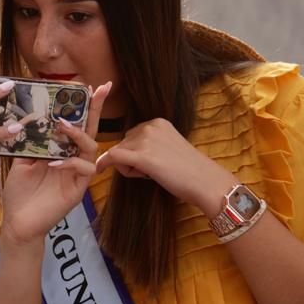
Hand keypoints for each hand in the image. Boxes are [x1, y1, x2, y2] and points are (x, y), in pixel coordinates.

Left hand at [0, 82, 111, 246]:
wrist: (17, 223)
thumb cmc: (20, 194)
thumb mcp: (21, 161)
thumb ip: (29, 142)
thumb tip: (28, 117)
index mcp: (61, 151)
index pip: (75, 125)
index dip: (82, 107)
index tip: (88, 86)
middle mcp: (73, 159)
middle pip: (91, 130)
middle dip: (96, 109)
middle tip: (101, 89)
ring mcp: (78, 174)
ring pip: (91, 147)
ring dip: (78, 134)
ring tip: (62, 125)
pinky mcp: (78, 189)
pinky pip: (83, 169)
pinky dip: (69, 162)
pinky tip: (53, 162)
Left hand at [93, 116, 234, 214]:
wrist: (204, 181)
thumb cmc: (190, 171)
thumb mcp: (169, 149)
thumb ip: (151, 146)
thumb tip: (130, 155)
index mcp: (158, 122)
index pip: (133, 135)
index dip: (134, 153)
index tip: (147, 166)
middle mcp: (150, 126)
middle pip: (124, 143)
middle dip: (129, 160)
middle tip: (151, 173)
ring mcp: (145, 139)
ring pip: (119, 152)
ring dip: (127, 168)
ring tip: (151, 175)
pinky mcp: (142, 156)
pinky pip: (113, 157)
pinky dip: (103, 163)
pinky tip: (99, 170)